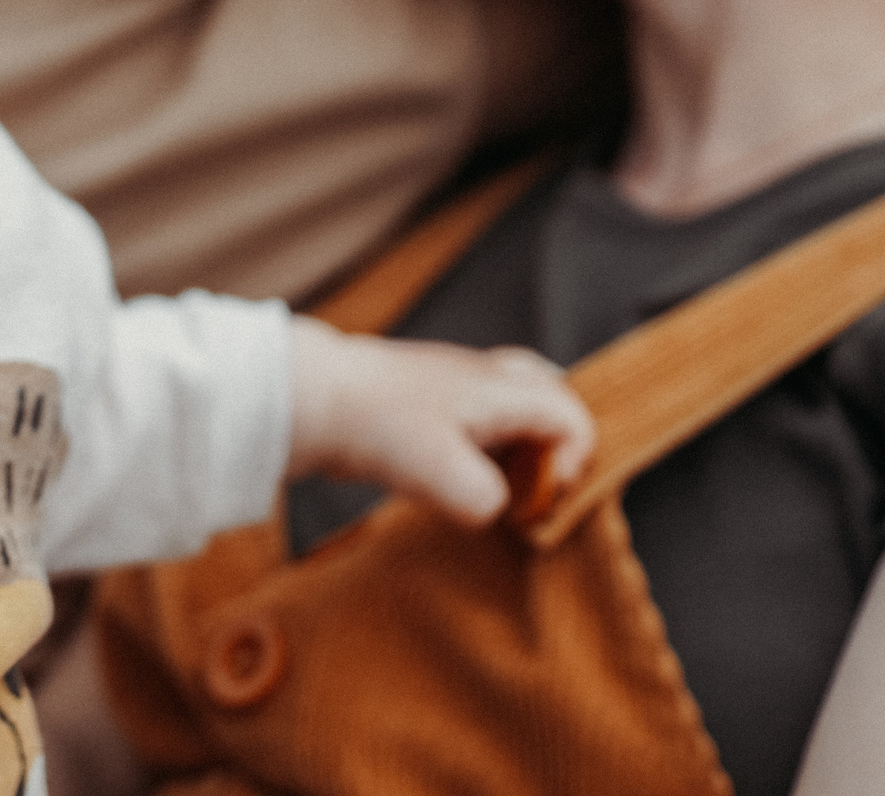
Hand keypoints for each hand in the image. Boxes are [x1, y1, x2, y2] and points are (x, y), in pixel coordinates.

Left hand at [285, 316, 593, 523]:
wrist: (309, 396)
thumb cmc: (375, 425)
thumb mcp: (442, 474)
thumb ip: (486, 499)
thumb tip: (494, 507)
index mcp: (498, 389)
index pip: (568, 413)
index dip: (575, 458)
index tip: (546, 496)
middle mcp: (479, 377)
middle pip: (543, 388)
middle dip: (557, 433)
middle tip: (549, 476)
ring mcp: (446, 383)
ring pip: (505, 399)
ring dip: (518, 438)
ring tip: (508, 480)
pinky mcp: (415, 398)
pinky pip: (469, 412)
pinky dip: (481, 439)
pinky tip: (459, 471)